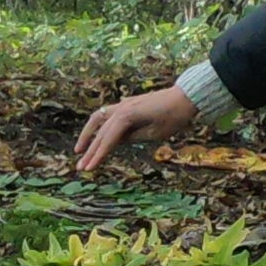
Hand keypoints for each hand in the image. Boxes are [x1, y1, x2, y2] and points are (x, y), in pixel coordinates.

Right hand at [74, 86, 199, 173]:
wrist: (185, 97)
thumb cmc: (174, 116)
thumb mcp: (155, 133)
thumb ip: (133, 137)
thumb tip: (115, 142)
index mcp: (127, 116)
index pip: (108, 140)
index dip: (97, 156)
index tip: (88, 169)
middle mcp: (121, 108)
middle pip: (100, 132)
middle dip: (90, 151)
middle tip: (80, 168)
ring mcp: (123, 104)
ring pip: (98, 119)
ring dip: (88, 135)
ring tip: (79, 150)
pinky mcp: (128, 104)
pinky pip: (107, 115)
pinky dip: (98, 126)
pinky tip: (95, 136)